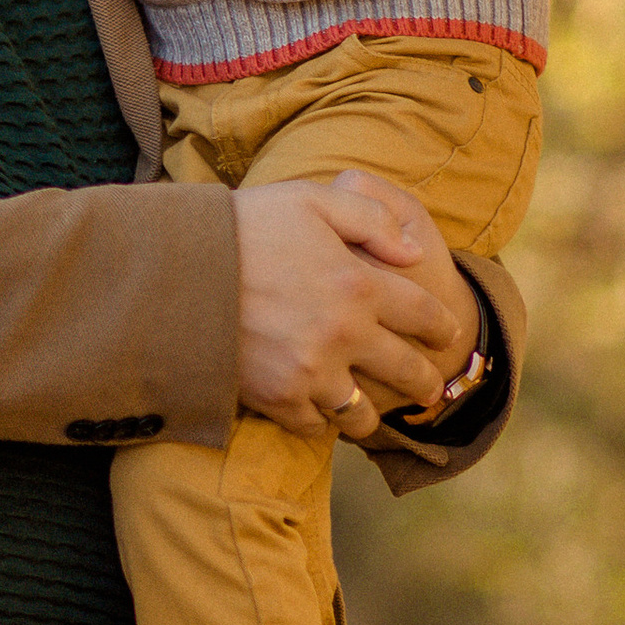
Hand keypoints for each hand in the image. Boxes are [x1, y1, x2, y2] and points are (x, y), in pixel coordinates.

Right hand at [232, 169, 466, 438]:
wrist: (176, 268)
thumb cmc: (244, 225)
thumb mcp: (311, 199)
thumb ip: (370, 217)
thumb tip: (413, 251)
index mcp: (361, 284)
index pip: (425, 314)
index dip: (443, 327)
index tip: (448, 336)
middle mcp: (345, 335)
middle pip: (406, 371)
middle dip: (425, 382)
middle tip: (430, 390)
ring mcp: (311, 372)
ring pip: (362, 413)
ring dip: (370, 414)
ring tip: (368, 413)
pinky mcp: (276, 397)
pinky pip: (312, 426)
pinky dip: (317, 422)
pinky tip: (315, 413)